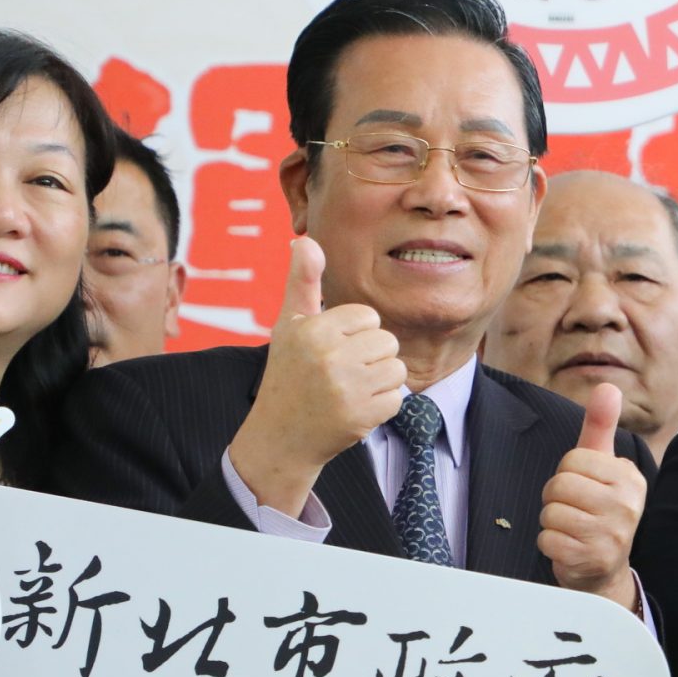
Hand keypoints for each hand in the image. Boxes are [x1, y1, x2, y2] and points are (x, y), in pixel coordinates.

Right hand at [226, 236, 405, 515]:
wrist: (280, 436)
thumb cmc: (288, 373)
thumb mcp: (289, 325)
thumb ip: (302, 281)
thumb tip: (305, 240)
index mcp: (313, 330)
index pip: (368, 317)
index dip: (354, 334)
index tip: (330, 350)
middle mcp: (330, 357)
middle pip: (386, 341)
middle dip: (369, 357)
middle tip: (338, 373)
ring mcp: (348, 389)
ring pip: (396, 368)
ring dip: (378, 380)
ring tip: (347, 389)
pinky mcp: (363, 416)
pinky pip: (398, 397)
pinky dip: (381, 405)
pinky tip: (353, 409)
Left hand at [538, 384, 646, 608]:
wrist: (605, 568)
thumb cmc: (598, 509)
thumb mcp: (602, 466)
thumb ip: (601, 427)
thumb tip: (608, 386)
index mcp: (630, 478)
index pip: (574, 459)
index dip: (567, 473)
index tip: (582, 488)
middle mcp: (628, 506)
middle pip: (560, 485)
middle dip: (556, 498)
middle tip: (573, 510)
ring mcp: (612, 535)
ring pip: (551, 513)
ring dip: (552, 522)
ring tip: (571, 529)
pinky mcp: (592, 559)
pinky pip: (547, 540)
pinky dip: (549, 544)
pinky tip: (568, 547)